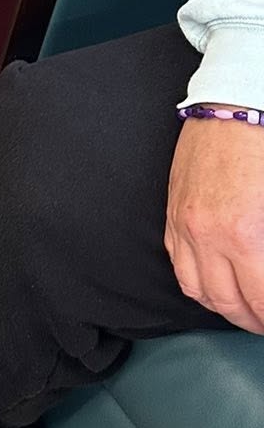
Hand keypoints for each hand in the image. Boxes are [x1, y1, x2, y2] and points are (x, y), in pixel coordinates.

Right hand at [165, 112, 263, 334]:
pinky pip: (178, 263)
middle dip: (251, 320)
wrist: (231, 107)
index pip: (259, 300)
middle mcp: (207, 235)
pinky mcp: (172, 213)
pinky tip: (214, 282)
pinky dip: (196, 282)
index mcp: (243, 234)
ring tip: (241, 309)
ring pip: (197, 290)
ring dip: (221, 307)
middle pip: (226, 303)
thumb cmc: (262, 148)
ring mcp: (184, 225)